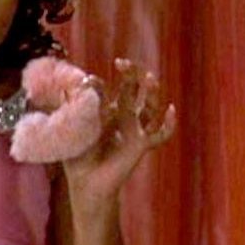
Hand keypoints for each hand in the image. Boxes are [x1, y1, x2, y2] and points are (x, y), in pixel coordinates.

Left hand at [62, 59, 176, 205]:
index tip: (88, 81)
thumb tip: (73, 84)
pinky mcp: (141, 144)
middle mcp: (122, 118)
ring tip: (149, 78)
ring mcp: (134, 130)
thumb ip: (78, 106)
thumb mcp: (76, 127)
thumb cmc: (77, 156)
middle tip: (123, 63)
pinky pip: (160, 134)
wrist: (85, 181)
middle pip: (132, 92)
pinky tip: (171, 110)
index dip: (99, 83)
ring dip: (151, 92)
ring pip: (149, 107)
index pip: (106, 91)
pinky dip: (169, 124)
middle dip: (131, 76)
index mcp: (105, 112)